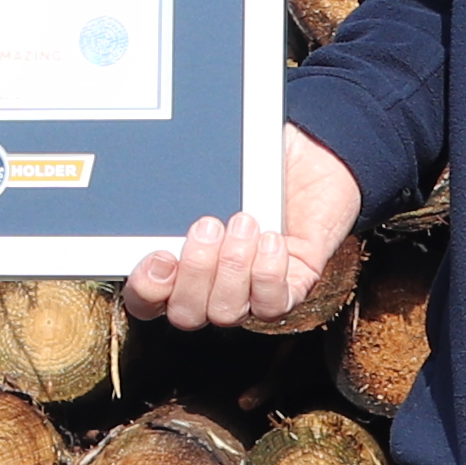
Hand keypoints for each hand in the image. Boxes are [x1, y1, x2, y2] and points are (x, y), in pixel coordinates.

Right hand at [128, 129, 363, 330]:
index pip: (147, 298)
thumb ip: (183, 176)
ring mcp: (251, 290)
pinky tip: (271, 239)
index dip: (146, 289)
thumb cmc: (258, 155)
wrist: (319, 151)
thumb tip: (162, 168)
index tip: (159, 255)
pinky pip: (272, 304)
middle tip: (208, 225)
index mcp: (180, 258)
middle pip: (185, 313)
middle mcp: (212, 283)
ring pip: (226, 312)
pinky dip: (268, 274)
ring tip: (245, 222)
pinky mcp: (291, 287)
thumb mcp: (215, 162)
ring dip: (232, 269)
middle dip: (194, 273)